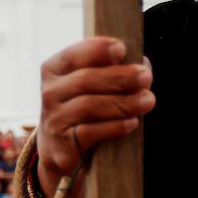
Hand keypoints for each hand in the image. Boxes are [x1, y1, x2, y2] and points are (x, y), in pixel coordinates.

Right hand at [36, 37, 153, 186]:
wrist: (64, 148)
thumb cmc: (86, 107)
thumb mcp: (94, 85)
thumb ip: (114, 70)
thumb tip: (143, 65)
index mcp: (55, 69)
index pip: (73, 56)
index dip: (97, 50)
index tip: (121, 49)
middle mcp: (49, 92)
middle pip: (85, 80)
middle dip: (119, 77)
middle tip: (146, 77)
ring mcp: (53, 118)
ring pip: (89, 106)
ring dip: (122, 103)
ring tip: (148, 101)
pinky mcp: (62, 144)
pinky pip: (89, 132)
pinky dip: (114, 127)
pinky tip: (132, 122)